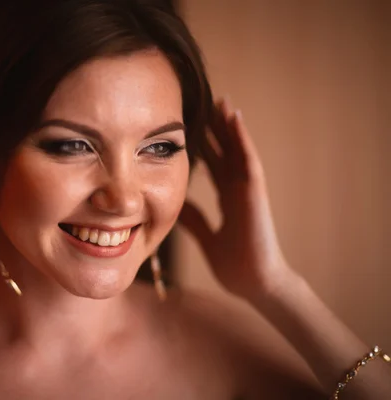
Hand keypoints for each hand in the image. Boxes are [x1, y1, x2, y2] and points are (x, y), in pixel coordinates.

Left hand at [178, 99, 290, 298]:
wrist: (254, 283)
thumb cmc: (234, 264)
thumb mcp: (205, 237)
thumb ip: (194, 219)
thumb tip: (177, 204)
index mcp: (228, 199)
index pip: (213, 165)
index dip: (204, 145)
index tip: (188, 127)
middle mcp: (238, 189)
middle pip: (225, 151)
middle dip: (215, 129)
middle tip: (204, 102)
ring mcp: (248, 189)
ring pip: (237, 149)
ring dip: (229, 125)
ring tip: (221, 100)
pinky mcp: (255, 192)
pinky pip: (248, 159)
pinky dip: (241, 137)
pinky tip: (234, 117)